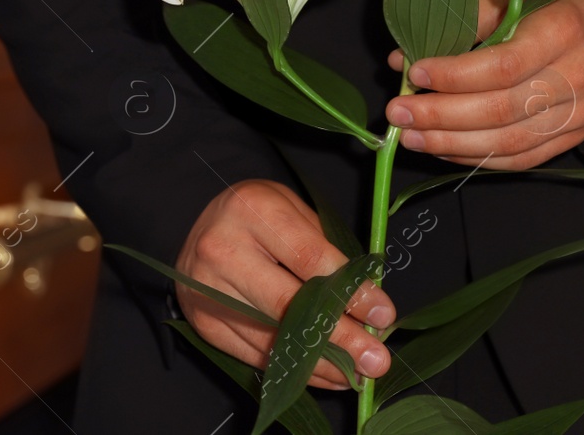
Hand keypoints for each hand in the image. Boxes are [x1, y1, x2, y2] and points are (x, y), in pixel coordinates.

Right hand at [176, 180, 393, 390]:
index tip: (382, 316)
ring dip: (321, 364)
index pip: (310, 259)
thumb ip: (327, 250)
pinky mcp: (205, 326)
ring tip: (356, 374)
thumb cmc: (259, 217)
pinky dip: (294, 370)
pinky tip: (325, 375)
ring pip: (273, 340)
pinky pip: (256, 356)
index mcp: (254, 211)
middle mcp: (224, 251)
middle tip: (375, 360)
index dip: (350, 292)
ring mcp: (209, 292)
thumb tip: (368, 303)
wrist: (201, 230)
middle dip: (340, 339)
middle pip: (290, 307)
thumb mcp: (294, 210)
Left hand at [385, 0, 583, 168]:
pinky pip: (517, 160)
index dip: (454, 74)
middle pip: (501, 109)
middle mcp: (574, 79)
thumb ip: (466, 20)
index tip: (415, 73)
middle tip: (398, 112)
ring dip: (450, 143)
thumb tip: (405, 56)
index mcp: (562, 33)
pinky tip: (443, 149)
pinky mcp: (569, 141)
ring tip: (410, 136)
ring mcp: (575, 117)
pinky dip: (475, 158)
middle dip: (441, 115)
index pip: (503, 65)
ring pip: (507, 142)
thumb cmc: (557, 11)